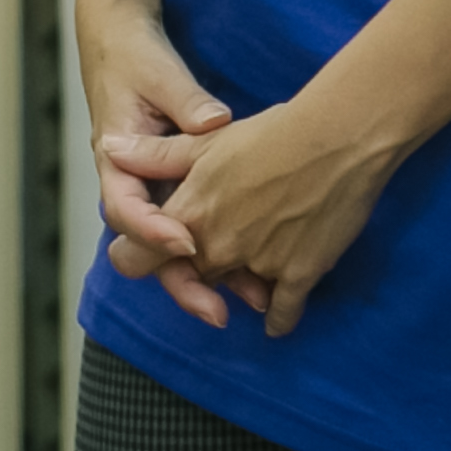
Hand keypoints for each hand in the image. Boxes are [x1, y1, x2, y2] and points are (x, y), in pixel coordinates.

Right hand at [78, 0, 238, 328]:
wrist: (120, 48)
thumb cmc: (135, 60)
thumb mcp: (158, 75)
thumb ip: (185, 102)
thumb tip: (213, 124)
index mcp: (115, 164)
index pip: (125, 211)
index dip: (153, 233)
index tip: (187, 244)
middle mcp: (133, 188)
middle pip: (149, 251)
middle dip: (183, 281)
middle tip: (217, 309)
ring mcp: (156, 195)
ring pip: (176, 249)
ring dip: (210, 276)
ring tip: (256, 298)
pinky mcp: (179, 193)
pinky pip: (197, 231)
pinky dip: (224, 253)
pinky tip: (263, 272)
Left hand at [159, 91, 408, 336]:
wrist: (340, 138)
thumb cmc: (273, 132)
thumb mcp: (206, 143)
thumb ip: (155, 156)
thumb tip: (111, 149)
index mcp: (189, 215)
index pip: (135, 260)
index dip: (136, 256)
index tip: (149, 251)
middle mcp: (218, 248)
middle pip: (190, 276)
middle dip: (196, 266)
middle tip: (212, 247)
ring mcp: (259, 265)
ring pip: (237, 291)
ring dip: (241, 284)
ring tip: (249, 270)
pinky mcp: (299, 276)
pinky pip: (281, 313)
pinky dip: (278, 317)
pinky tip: (275, 317)